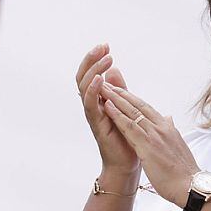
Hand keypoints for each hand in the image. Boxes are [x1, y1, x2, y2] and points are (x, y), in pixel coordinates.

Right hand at [75, 44, 138, 181]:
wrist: (127, 163)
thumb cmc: (127, 138)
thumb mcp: (124, 108)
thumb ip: (119, 90)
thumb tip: (114, 69)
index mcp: (98, 99)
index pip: (91, 74)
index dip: (95, 60)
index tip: (106, 46)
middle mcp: (92, 105)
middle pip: (82, 77)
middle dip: (91, 60)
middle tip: (103, 47)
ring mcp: (92, 115)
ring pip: (84, 88)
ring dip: (94, 71)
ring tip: (105, 60)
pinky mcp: (96, 125)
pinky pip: (90, 106)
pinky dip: (93, 91)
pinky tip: (100, 80)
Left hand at [99, 82, 198, 205]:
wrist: (191, 186)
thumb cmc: (184, 173)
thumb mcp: (178, 147)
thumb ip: (171, 131)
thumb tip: (169, 118)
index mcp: (168, 128)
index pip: (147, 109)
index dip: (133, 99)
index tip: (121, 91)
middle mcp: (162, 127)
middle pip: (138, 105)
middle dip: (122, 93)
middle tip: (108, 83)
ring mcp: (155, 135)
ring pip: (132, 112)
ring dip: (116, 99)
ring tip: (103, 88)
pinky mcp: (148, 145)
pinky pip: (129, 126)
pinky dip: (117, 115)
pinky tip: (107, 106)